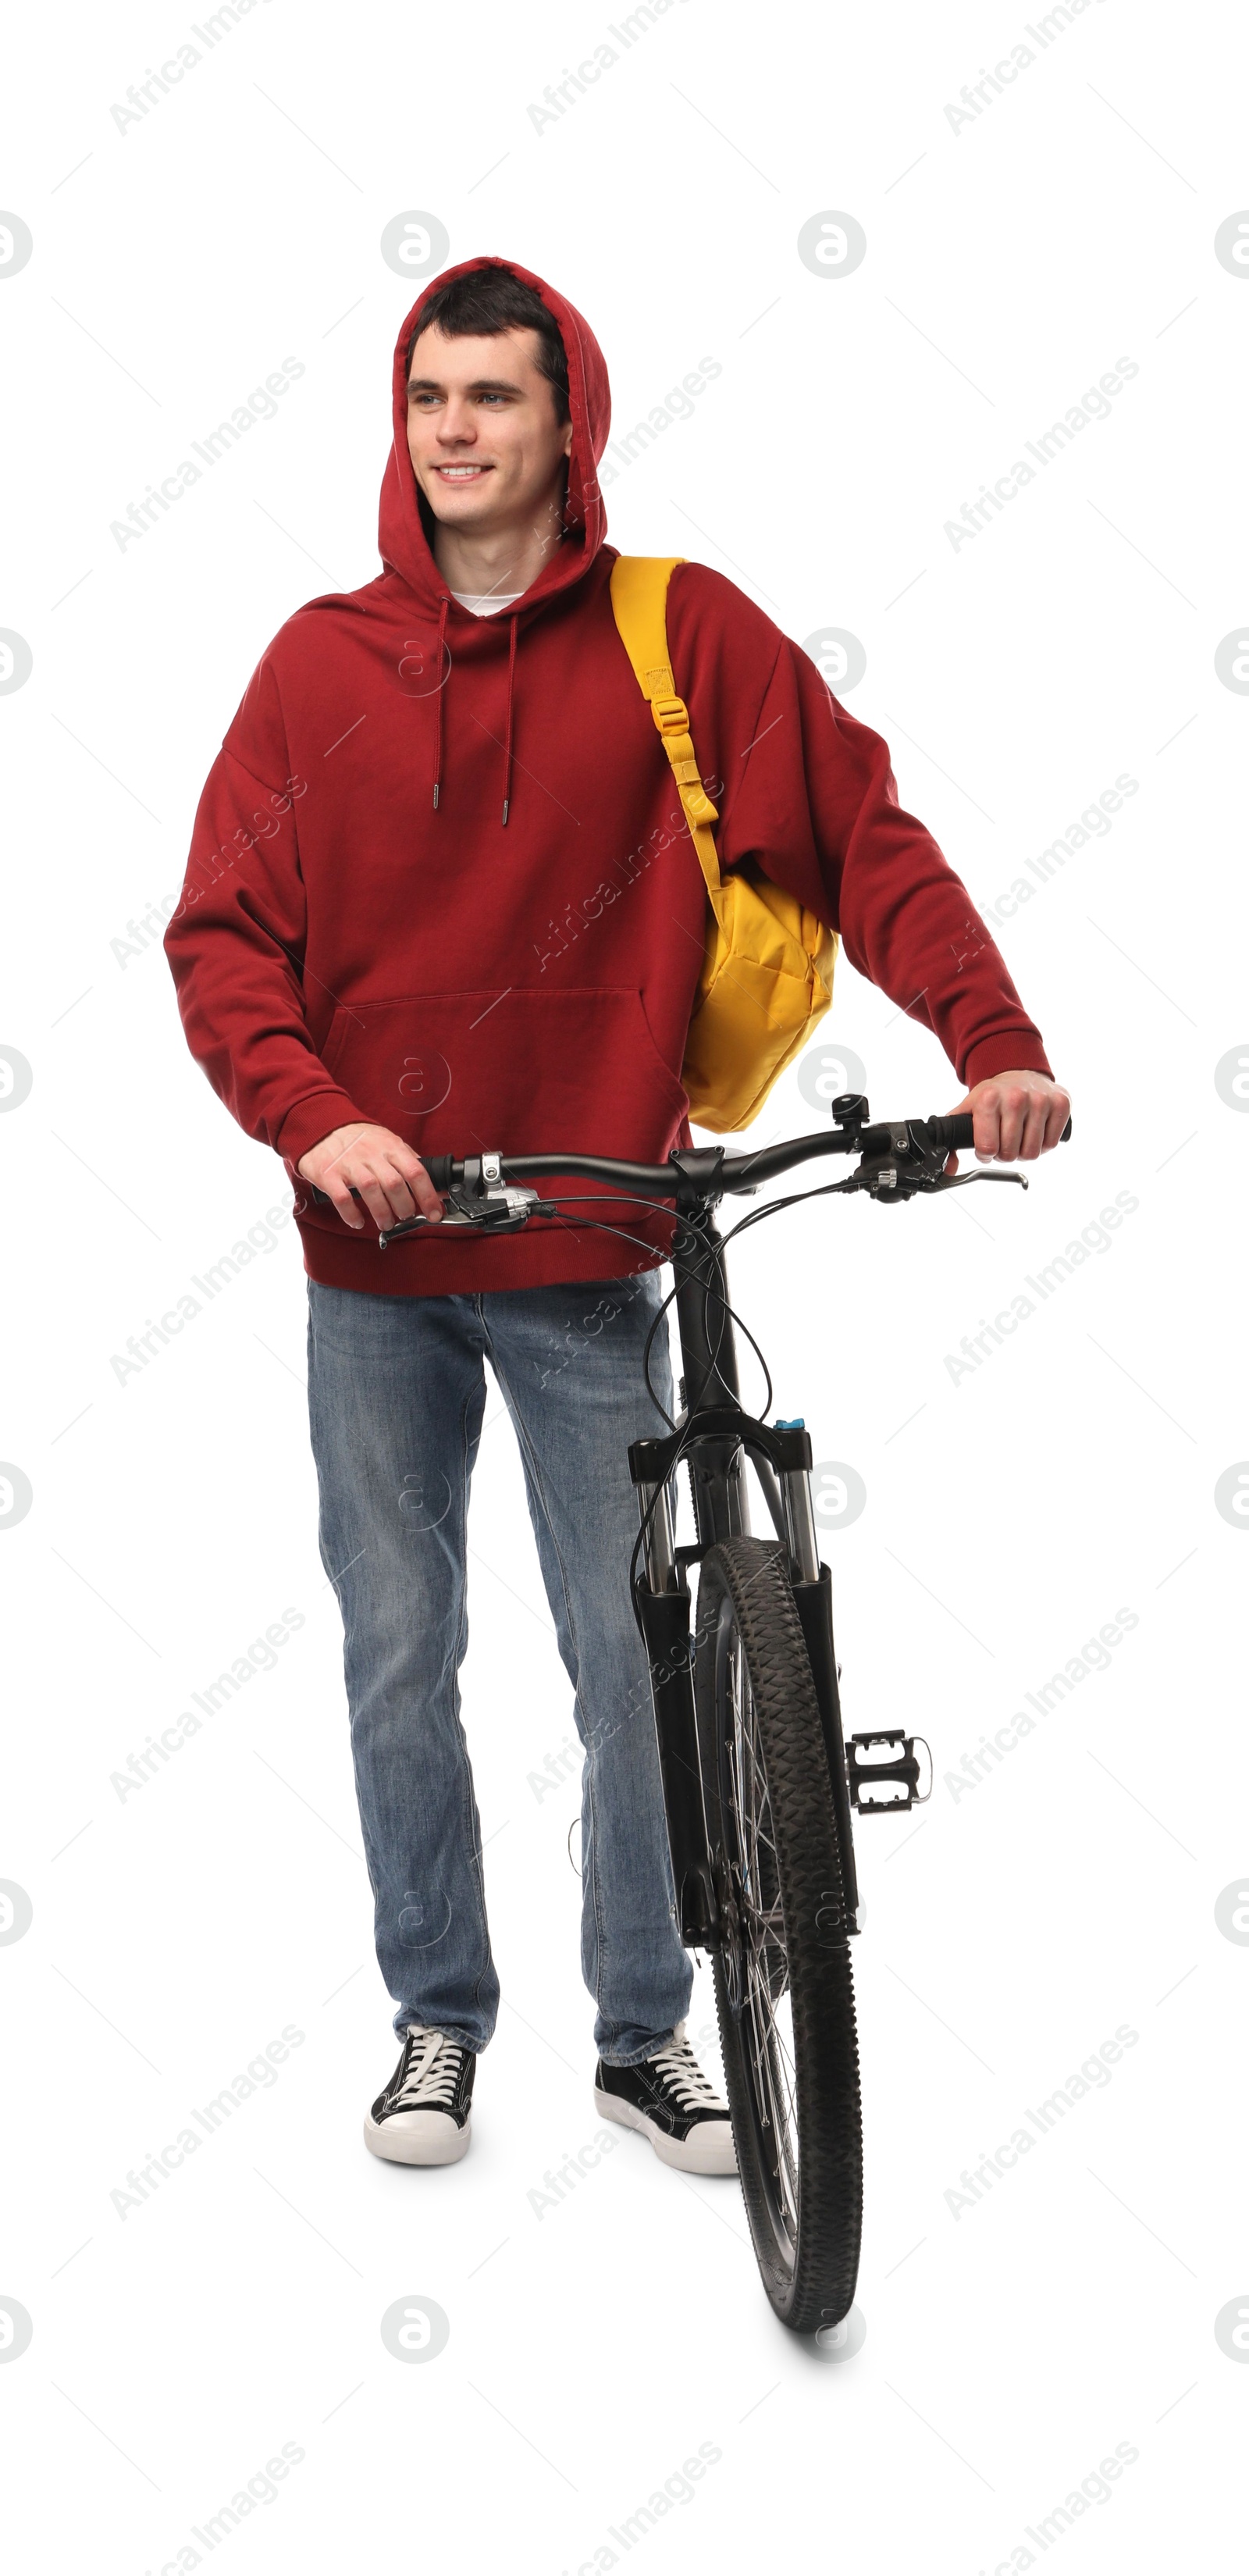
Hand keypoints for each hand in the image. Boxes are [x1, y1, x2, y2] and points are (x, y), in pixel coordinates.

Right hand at [295, 1123, 443, 1230]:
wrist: (322, 1126)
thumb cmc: (359, 1139)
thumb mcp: (388, 1141)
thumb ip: (407, 1160)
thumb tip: (432, 1184)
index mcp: (391, 1146)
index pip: (416, 1171)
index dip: (428, 1196)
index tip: (434, 1213)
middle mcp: (371, 1154)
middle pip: (394, 1184)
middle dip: (404, 1207)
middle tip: (406, 1216)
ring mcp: (349, 1164)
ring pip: (370, 1190)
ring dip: (382, 1213)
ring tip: (386, 1223)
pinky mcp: (328, 1174)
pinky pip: (342, 1198)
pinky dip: (352, 1214)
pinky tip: (358, 1221)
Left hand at [948, 1071, 1070, 1165]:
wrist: (1018, 1072)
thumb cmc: (993, 1096)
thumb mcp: (967, 1110)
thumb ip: (953, 1139)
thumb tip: (950, 1168)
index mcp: (988, 1099)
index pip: (988, 1148)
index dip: (986, 1154)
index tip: (987, 1147)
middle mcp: (1015, 1097)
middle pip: (1010, 1153)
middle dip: (1005, 1154)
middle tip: (1004, 1142)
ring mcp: (1040, 1100)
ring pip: (1033, 1152)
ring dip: (1024, 1151)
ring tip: (1019, 1137)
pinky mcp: (1061, 1103)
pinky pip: (1052, 1143)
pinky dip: (1043, 1144)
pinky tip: (1035, 1131)